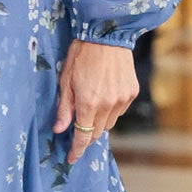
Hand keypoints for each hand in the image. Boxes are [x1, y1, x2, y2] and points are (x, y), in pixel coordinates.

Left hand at [53, 38, 138, 163]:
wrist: (107, 34)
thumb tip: (59, 129)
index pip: (83, 137)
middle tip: (78, 127)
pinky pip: (120, 110)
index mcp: (88, 103)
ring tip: (92, 104)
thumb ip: (64, 107)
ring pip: (110, 123)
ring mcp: (122, 99)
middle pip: (97, 132)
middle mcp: (108, 104)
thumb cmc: (81, 54)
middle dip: (87, 134)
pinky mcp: (132, 92)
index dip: (77, 150)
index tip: (71, 158)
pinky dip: (111, 109)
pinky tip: (105, 94)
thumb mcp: (66, 80)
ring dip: (100, 121)